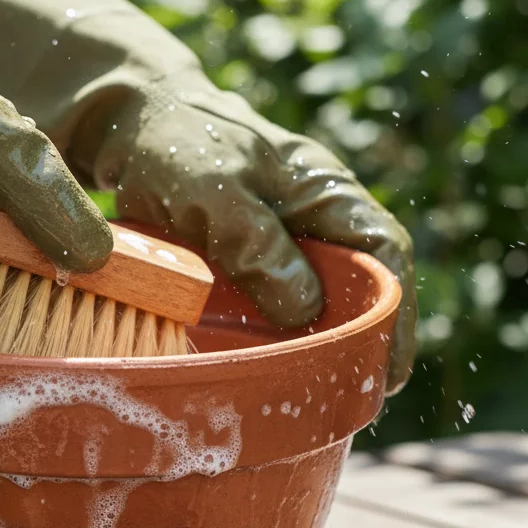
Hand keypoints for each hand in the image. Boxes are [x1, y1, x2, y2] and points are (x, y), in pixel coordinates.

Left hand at [0, 0, 415, 393]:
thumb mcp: (213, 189)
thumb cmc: (176, 147)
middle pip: (362, 285)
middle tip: (358, 400)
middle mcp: (317, 219)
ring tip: (320, 399)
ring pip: (320, 303)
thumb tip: (305, 308)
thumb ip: (256, 242)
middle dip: (366, 342)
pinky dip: (279, 342)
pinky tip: (272, 375)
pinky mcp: (250, 263)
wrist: (131, 127)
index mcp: (325, 191)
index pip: (384, 250)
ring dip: (321, 347)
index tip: (390, 367)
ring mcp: (285, 243)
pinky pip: (277, 309)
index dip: (396, 311)